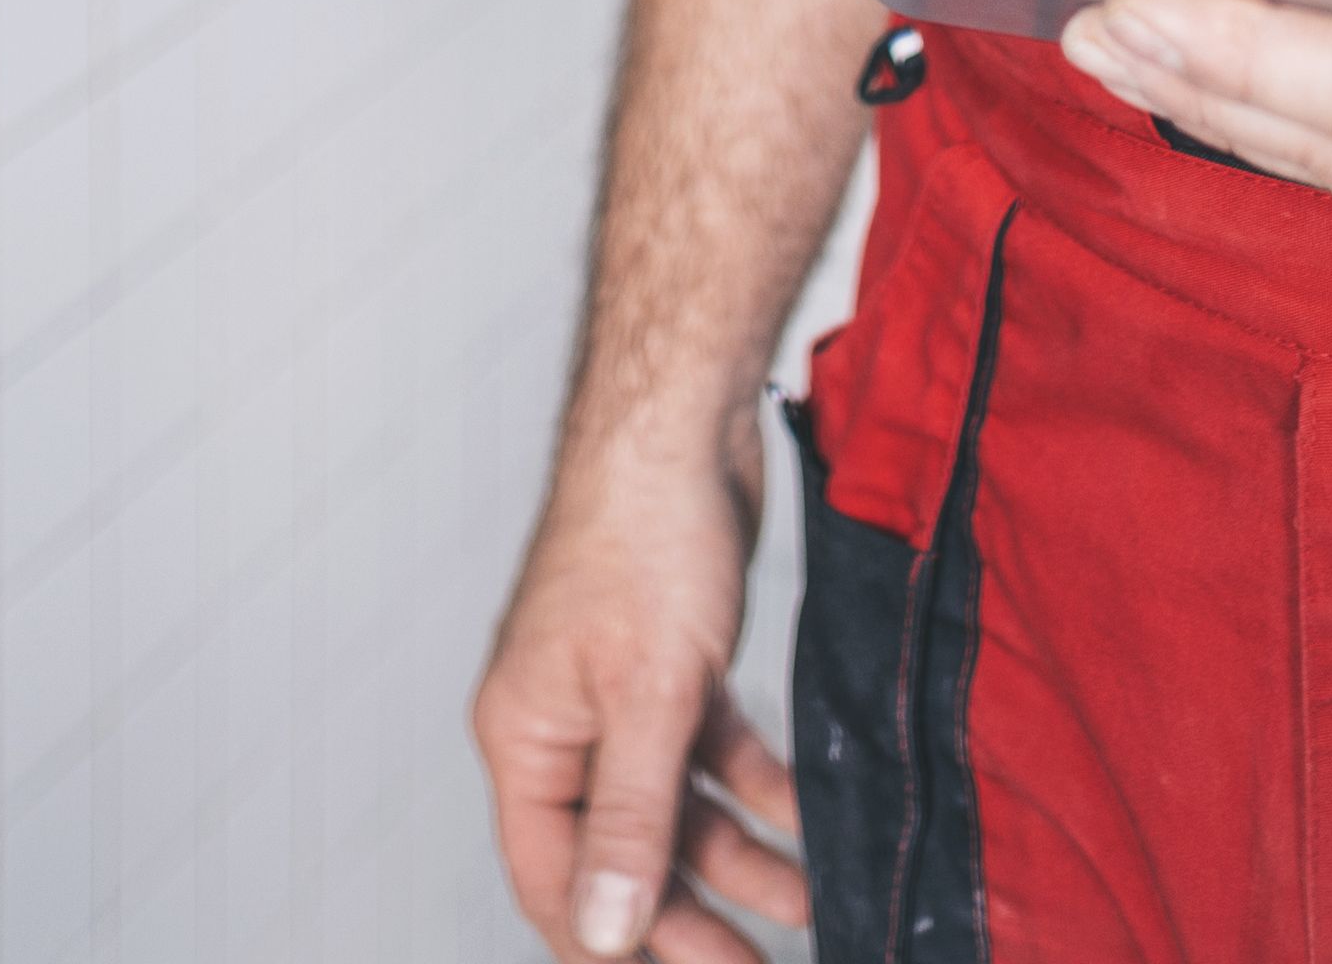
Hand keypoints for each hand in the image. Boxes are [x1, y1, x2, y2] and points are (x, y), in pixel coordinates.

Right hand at [470, 428, 812, 960]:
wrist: (688, 419)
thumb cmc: (641, 533)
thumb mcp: (647, 698)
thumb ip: (633, 821)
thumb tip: (608, 929)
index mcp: (525, 737)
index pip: (553, 877)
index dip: (608, 942)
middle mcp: (564, 724)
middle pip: (621, 853)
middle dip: (686, 916)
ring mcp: (621, 695)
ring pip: (675, 807)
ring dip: (737, 856)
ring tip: (805, 902)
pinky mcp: (677, 664)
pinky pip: (713, 752)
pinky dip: (756, 786)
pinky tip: (805, 816)